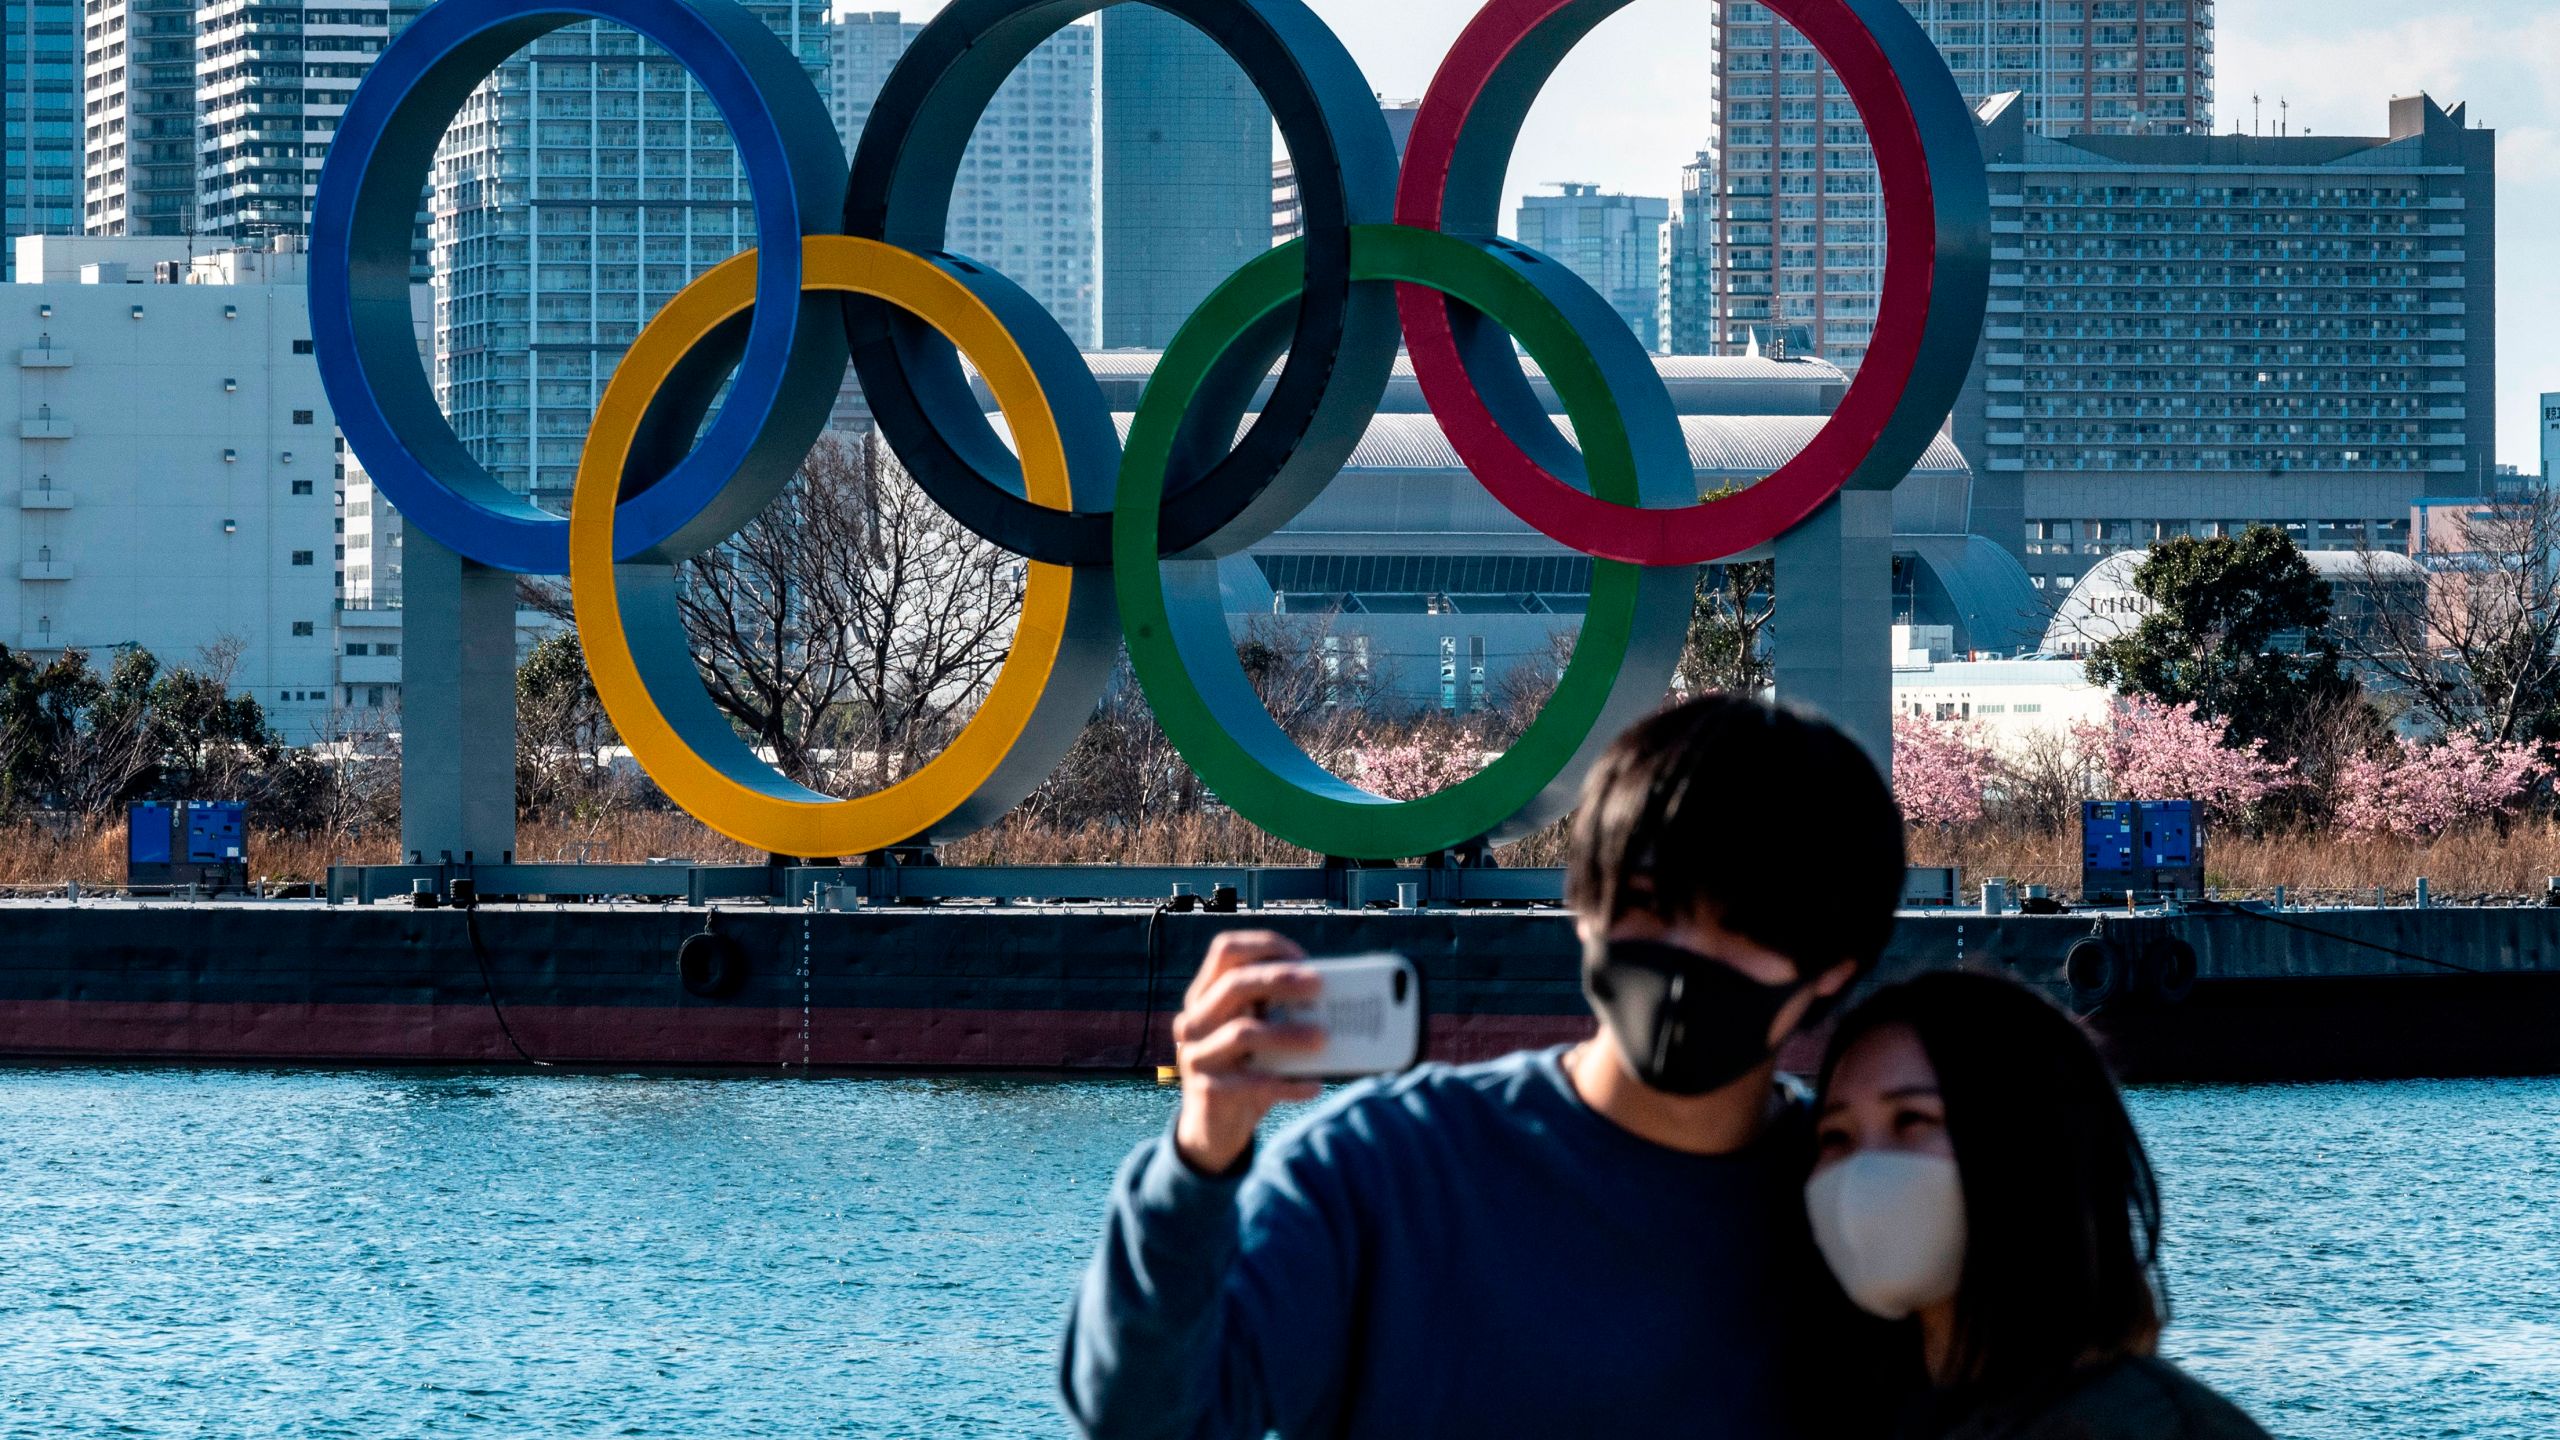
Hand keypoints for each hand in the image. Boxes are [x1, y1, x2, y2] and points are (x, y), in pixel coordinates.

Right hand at [1169, 931, 1325, 1174]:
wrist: (1213, 1128)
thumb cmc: (1247, 1069)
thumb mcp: (1257, 1034)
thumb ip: (1279, 1012)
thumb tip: (1335, 998)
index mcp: (1205, 995)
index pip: (1226, 951)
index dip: (1264, 946)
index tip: (1302, 956)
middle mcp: (1194, 1020)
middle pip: (1233, 985)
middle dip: (1279, 979)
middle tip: (1320, 985)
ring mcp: (1197, 1056)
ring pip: (1243, 1033)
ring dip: (1288, 1033)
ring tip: (1324, 1039)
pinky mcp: (1208, 1091)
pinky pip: (1253, 1083)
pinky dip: (1288, 1083)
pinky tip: (1314, 1086)